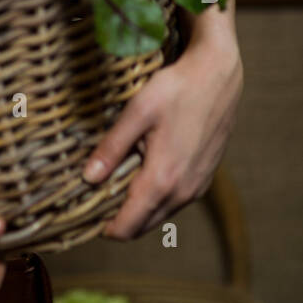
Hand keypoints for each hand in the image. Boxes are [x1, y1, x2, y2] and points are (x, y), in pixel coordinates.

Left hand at [81, 33, 242, 239]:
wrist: (218, 76)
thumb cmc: (177, 89)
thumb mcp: (137, 112)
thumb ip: (112, 147)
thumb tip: (88, 178)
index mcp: (163, 179)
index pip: (128, 227)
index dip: (104, 227)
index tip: (84, 211)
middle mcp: (183, 192)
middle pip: (142, 227)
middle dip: (118, 219)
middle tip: (96, 194)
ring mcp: (197, 187)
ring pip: (159, 215)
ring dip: (137, 207)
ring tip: (115, 178)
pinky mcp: (204, 179)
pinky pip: (174, 201)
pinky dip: (155, 197)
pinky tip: (142, 170)